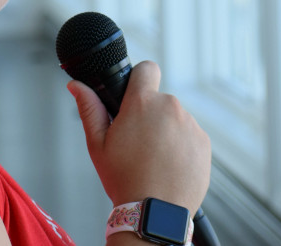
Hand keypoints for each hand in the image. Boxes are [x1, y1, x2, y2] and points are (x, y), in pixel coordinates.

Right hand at [67, 61, 210, 213]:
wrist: (154, 212)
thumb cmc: (123, 178)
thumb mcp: (98, 143)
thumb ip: (89, 108)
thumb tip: (75, 86)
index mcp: (142, 103)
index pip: (147, 68)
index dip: (139, 78)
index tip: (134, 94)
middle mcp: (170, 108)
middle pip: (159, 99)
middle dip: (149, 114)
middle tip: (137, 141)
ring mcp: (190, 125)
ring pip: (175, 118)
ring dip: (166, 130)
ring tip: (153, 158)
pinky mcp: (204, 142)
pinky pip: (190, 135)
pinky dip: (181, 145)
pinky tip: (168, 165)